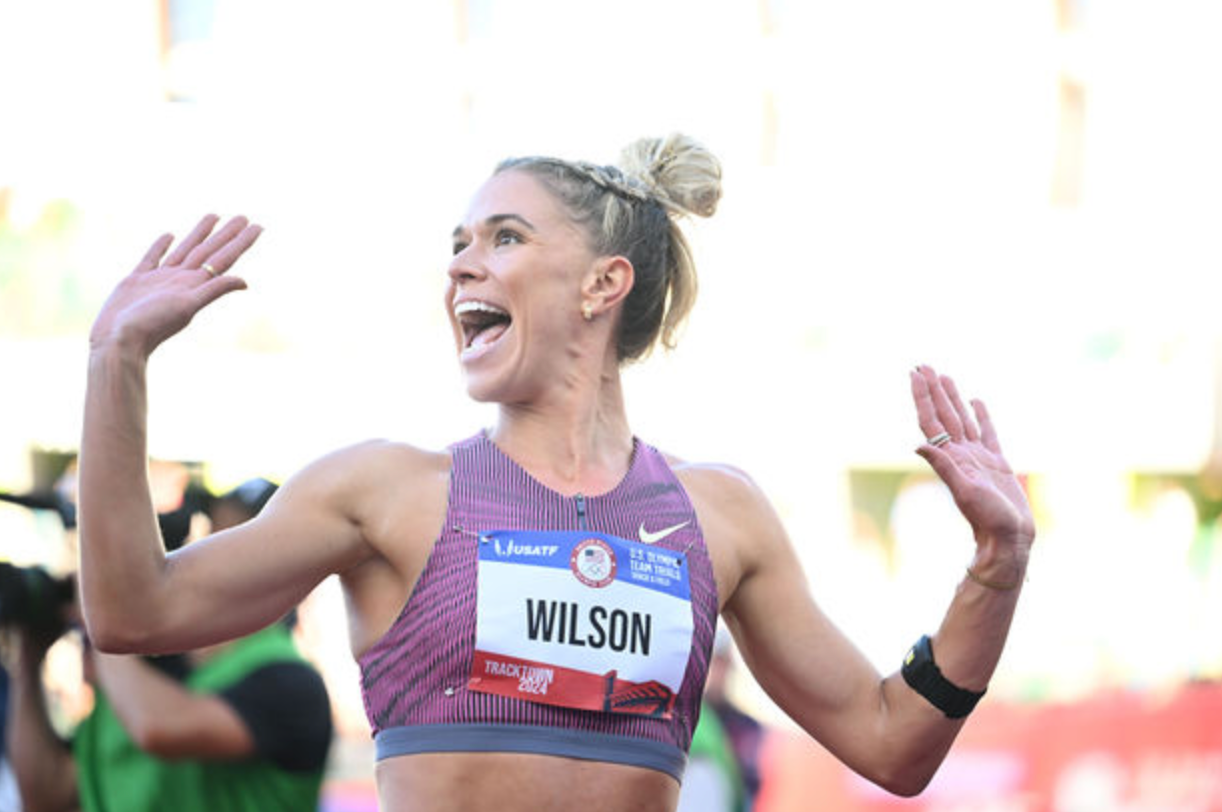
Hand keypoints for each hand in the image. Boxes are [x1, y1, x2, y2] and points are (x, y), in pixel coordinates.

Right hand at [89, 214, 261, 354]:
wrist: (119, 340)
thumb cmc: (153, 325)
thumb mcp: (187, 306)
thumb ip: (213, 290)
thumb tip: (245, 282)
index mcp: (195, 283)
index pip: (224, 258)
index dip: (241, 242)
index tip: (258, 226)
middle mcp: (181, 279)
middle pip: (209, 250)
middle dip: (227, 233)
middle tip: (243, 216)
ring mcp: (160, 279)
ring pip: (185, 249)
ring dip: (200, 234)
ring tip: (213, 216)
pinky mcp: (137, 280)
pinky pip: (153, 257)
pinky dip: (161, 246)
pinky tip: (169, 235)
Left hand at [910, 365, 1034, 554]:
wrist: (1009, 540)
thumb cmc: (988, 519)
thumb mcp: (964, 491)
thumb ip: (944, 467)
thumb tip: (918, 445)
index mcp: (952, 457)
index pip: (932, 419)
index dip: (923, 396)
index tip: (915, 373)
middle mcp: (961, 454)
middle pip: (944, 414)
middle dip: (933, 390)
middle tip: (923, 366)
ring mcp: (978, 457)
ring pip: (962, 419)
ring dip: (952, 398)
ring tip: (944, 377)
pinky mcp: (997, 463)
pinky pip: (987, 432)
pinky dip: (980, 415)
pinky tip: (975, 402)